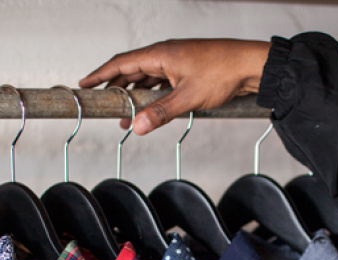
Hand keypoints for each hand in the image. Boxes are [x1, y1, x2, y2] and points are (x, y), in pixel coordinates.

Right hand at [80, 38, 270, 134]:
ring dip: (134, 95)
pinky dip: (152, 95)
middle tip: (102, 103)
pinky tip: (150, 108)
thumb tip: (138, 127)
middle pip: (131, 70)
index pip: (121, 63)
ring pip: (147, 77)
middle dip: (115, 88)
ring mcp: (177, 62)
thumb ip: (161, 112)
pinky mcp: (188, 70)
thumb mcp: (189, 97)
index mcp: (161, 54)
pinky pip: (162, 81)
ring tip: (125, 115)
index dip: (100, 74)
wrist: (252, 65)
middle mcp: (166, 54)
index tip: (85, 84)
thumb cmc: (224, 73)